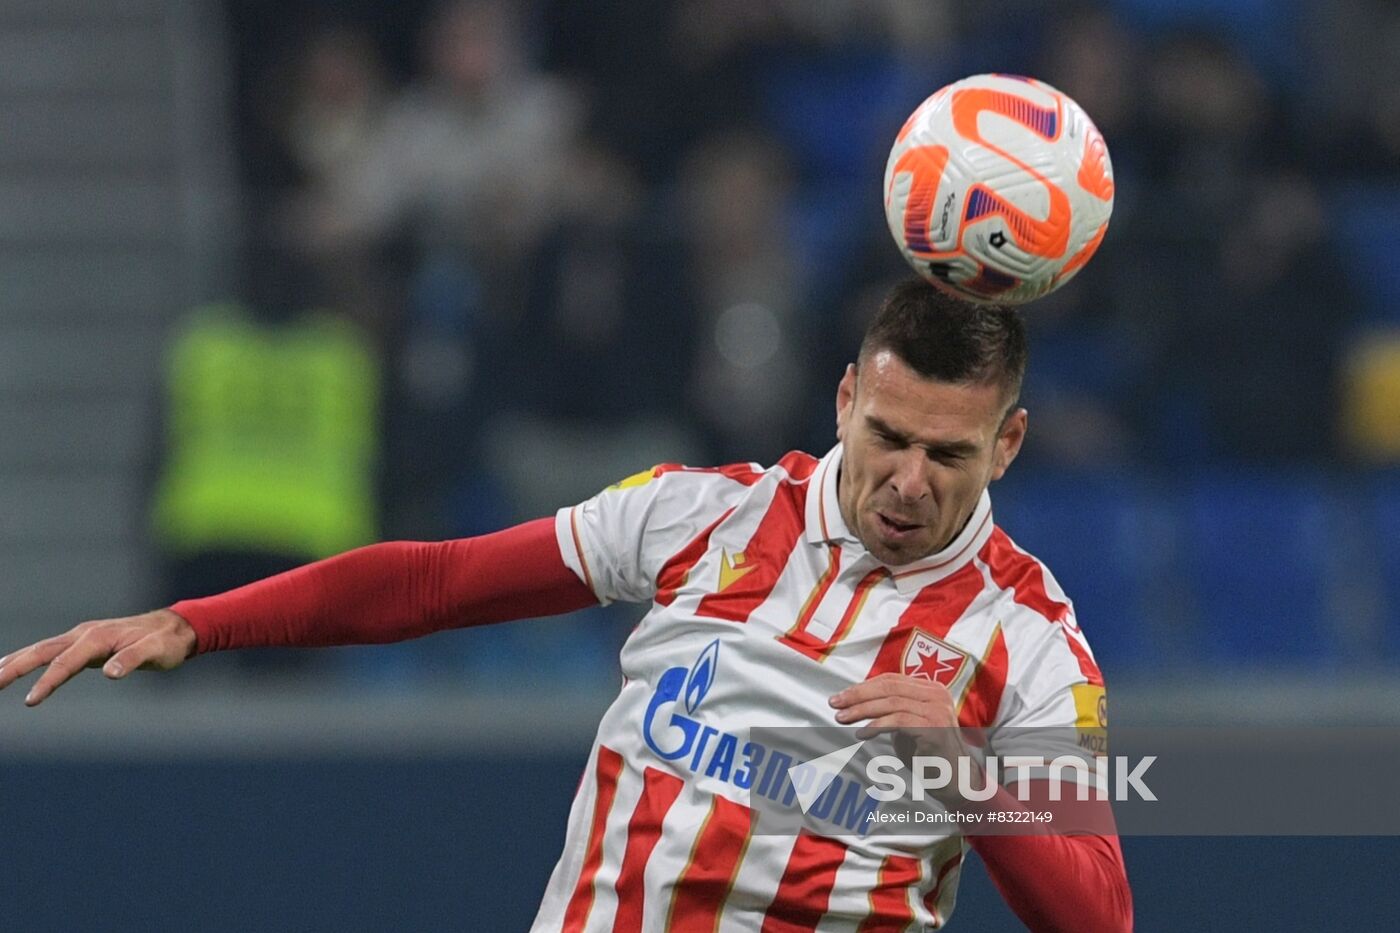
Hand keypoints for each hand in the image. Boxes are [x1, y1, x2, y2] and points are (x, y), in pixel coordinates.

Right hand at [0, 609, 196, 705]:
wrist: (176, 626)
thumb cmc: (167, 642)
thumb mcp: (157, 651)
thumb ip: (133, 659)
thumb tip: (110, 673)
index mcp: (98, 637)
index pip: (66, 662)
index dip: (48, 681)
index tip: (30, 701)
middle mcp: (84, 634)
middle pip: (42, 650)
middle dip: (14, 667)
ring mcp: (81, 637)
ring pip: (41, 648)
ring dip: (15, 661)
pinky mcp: (84, 643)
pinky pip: (50, 651)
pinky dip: (28, 658)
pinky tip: (14, 666)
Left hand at [829, 672, 965, 758]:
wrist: (956, 781)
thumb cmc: (928, 754)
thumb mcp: (908, 725)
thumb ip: (892, 709)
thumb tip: (857, 700)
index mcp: (931, 688)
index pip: (891, 679)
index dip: (864, 686)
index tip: (842, 696)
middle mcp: (937, 694)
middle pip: (889, 687)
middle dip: (858, 695)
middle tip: (835, 703)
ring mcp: (938, 710)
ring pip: (891, 702)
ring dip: (862, 710)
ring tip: (842, 718)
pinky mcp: (935, 728)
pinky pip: (899, 721)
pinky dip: (876, 725)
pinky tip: (862, 734)